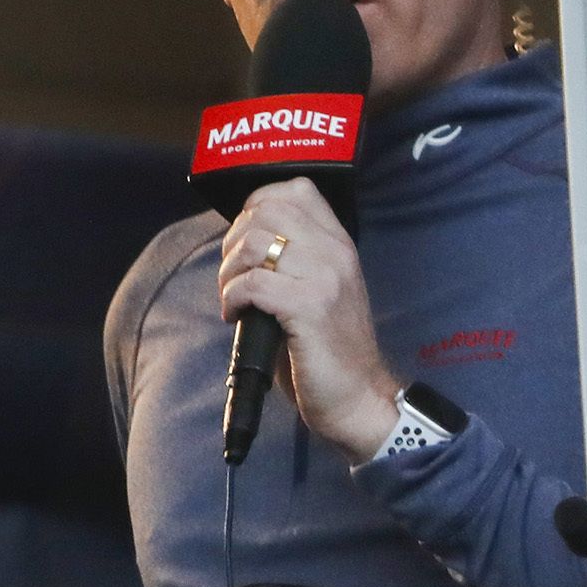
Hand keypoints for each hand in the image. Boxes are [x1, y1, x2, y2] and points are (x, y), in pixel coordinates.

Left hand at [216, 178, 399, 463]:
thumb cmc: (326, 345)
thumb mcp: (317, 287)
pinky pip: (252, 283)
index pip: (295, 189)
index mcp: (339, 243)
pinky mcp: (309, 307)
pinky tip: (236, 315)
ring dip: (229, 271)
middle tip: (234, 276)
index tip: (245, 239)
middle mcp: (336, 252)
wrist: (357, 397)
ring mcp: (325, 278)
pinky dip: (232, 297)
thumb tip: (240, 236)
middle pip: (264, 211)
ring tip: (234, 297)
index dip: (256, 206)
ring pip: (253, 243)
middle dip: (233, 241)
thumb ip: (292, 255)